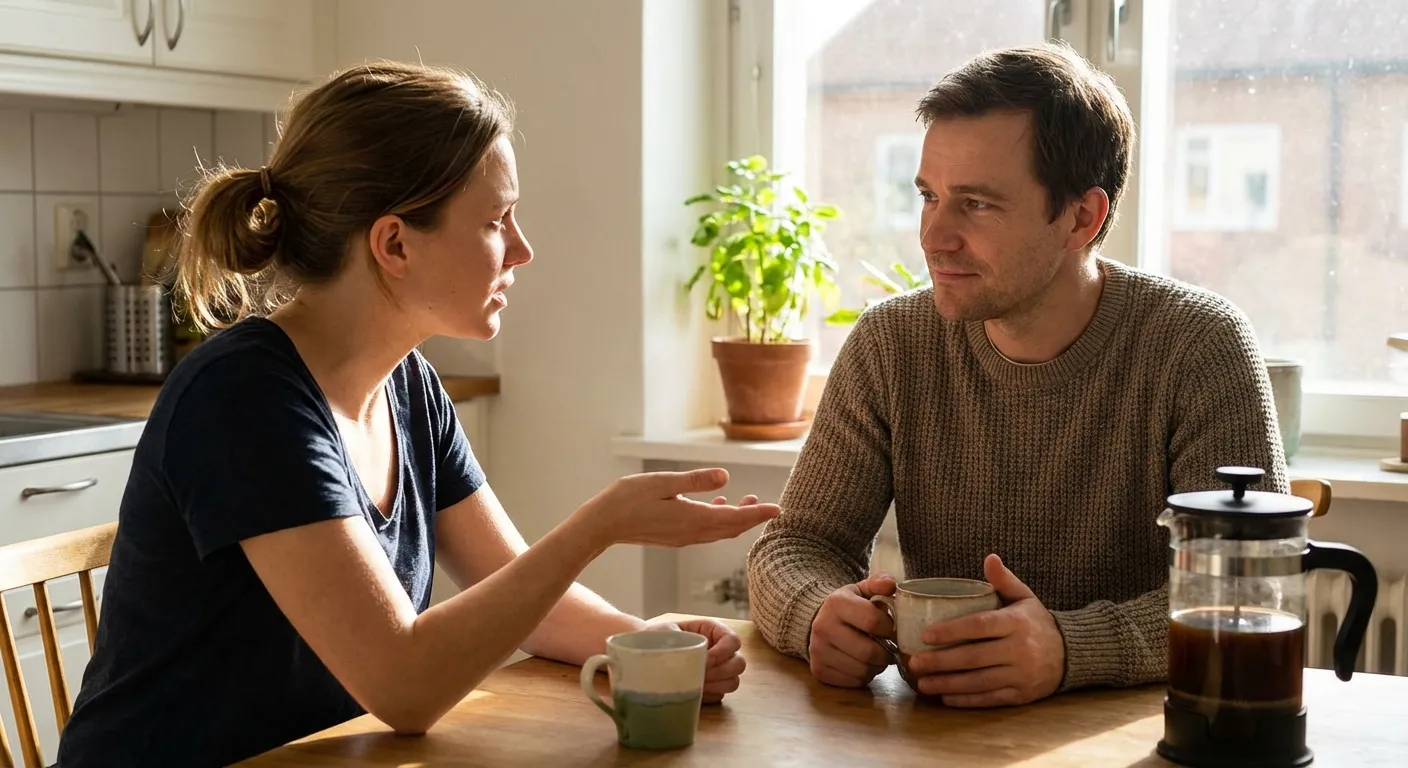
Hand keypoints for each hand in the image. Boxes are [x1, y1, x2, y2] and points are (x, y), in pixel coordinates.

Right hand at [576, 469, 778, 548]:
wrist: (602, 524)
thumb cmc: (628, 499)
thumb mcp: (663, 482)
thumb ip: (695, 481)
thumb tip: (726, 477)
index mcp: (692, 519)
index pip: (735, 518)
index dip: (759, 514)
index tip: (778, 509)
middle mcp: (691, 533)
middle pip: (731, 529)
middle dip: (752, 518)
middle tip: (768, 506)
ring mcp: (682, 538)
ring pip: (719, 532)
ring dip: (736, 519)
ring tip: (747, 502)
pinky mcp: (674, 538)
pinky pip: (705, 531)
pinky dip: (718, 520)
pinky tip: (715, 505)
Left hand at [650, 618, 745, 703]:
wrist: (644, 653)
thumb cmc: (656, 637)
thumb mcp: (667, 631)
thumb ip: (681, 640)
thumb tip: (693, 660)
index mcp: (712, 631)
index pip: (733, 640)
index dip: (723, 651)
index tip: (705, 659)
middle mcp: (720, 650)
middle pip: (739, 664)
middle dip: (721, 671)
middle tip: (701, 675)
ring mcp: (717, 670)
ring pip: (733, 682)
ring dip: (717, 685)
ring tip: (697, 684)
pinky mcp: (710, 688)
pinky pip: (720, 695)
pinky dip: (709, 695)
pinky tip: (694, 692)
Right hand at [807, 573, 896, 687]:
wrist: (818, 621)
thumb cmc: (849, 606)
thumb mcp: (862, 589)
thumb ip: (879, 583)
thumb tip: (891, 584)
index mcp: (835, 603)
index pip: (873, 621)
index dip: (890, 628)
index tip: (892, 628)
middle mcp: (823, 627)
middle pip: (869, 652)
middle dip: (886, 653)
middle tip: (889, 648)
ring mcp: (818, 651)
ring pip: (863, 671)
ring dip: (877, 666)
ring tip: (876, 655)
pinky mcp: (819, 670)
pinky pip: (853, 682)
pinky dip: (864, 676)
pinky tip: (863, 663)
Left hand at [906, 555, 1064, 706]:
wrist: (1070, 654)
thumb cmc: (1036, 622)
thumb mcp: (1024, 597)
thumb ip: (1004, 580)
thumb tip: (989, 557)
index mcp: (1016, 623)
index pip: (979, 626)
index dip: (951, 631)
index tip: (925, 635)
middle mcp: (1020, 650)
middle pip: (974, 657)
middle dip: (941, 662)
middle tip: (913, 662)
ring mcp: (1021, 675)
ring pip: (979, 682)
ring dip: (947, 684)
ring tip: (922, 683)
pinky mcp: (1021, 695)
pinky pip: (990, 699)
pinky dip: (966, 700)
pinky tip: (945, 698)